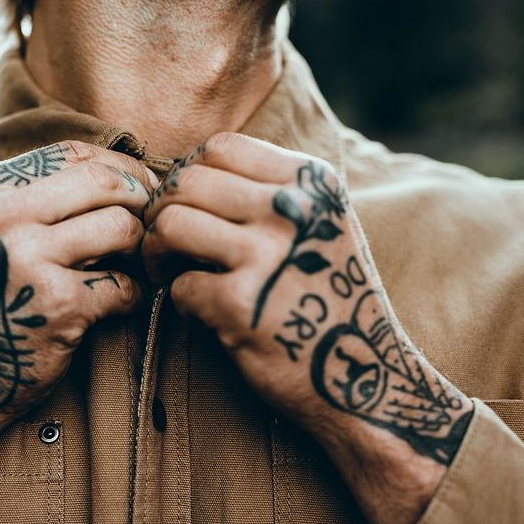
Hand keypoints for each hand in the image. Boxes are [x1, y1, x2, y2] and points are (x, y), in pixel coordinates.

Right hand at [0, 141, 154, 523]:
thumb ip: (37, 196)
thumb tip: (126, 169)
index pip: (71, 153)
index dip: (118, 166)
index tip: (140, 187)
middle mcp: (0, 216)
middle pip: (104, 181)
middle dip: (140, 201)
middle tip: (149, 225)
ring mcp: (27, 259)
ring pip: (121, 227)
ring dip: (138, 250)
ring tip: (128, 267)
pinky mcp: (57, 304)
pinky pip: (124, 285)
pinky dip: (134, 297)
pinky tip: (120, 305)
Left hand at [142, 133, 472, 523]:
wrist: (367, 377)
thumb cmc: (331, 297)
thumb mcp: (324, 225)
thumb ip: (272, 191)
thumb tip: (189, 172)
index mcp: (311, 181)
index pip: (221, 147)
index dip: (191, 175)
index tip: (190, 207)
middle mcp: (292, 209)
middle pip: (187, 181)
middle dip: (163, 212)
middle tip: (166, 244)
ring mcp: (266, 256)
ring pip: (170, 223)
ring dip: (156, 251)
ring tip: (169, 271)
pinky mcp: (241, 305)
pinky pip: (179, 284)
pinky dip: (179, 299)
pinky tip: (199, 310)